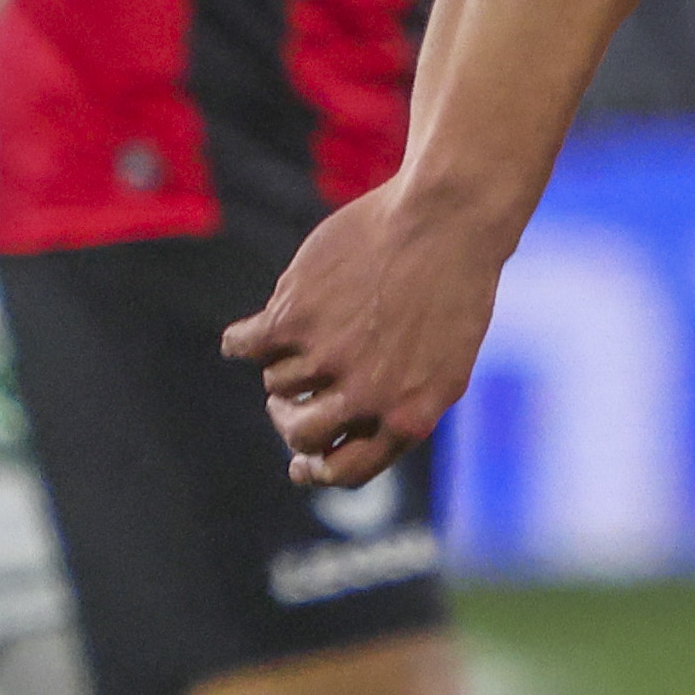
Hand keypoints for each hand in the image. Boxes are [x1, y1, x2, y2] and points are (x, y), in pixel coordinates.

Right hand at [225, 180, 505, 480]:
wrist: (446, 222)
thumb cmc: (450, 291)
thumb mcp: (443, 366)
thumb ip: (394, 408)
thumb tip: (327, 448)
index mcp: (408, 418)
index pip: (347, 472)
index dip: (317, 472)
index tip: (299, 465)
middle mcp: (366, 397)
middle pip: (300, 434)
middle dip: (290, 419)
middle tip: (291, 395)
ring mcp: (327, 358)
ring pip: (276, 385)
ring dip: (287, 361)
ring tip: (319, 321)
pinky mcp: (293, 317)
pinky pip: (244, 346)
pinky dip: (243, 340)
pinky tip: (254, 330)